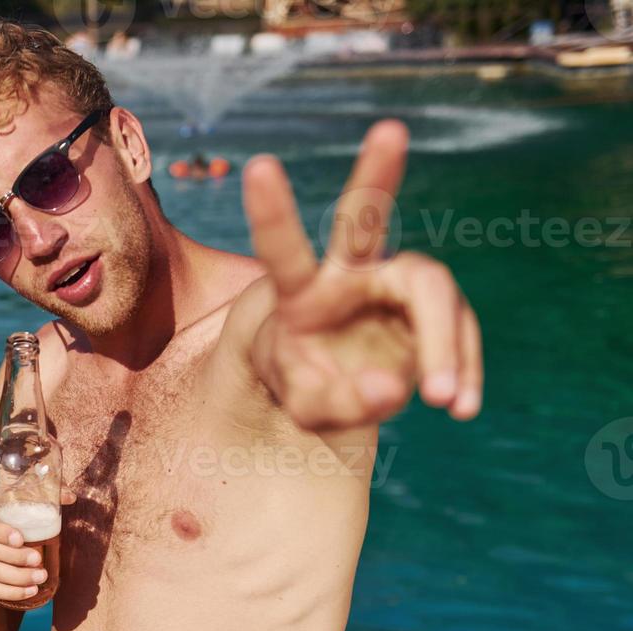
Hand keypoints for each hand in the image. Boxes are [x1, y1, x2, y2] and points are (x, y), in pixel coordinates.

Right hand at [0, 488, 52, 604]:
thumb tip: (72, 496)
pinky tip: (27, 592)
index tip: (21, 539)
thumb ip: (42, 493)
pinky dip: (6, 591)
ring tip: (39, 578)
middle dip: (12, 557)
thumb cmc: (3, 509)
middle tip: (38, 562)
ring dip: (13, 578)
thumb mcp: (16, 497)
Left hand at [243, 120, 482, 430]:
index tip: (258, 165)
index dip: (272, 213)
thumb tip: (392, 387)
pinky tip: (459, 409)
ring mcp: (397, 284)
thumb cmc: (308, 386)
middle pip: (365, 219)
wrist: (340, 387)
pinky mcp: (436, 305)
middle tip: (388, 129)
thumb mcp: (309, 408)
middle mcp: (350, 274)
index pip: (285, 251)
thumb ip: (337, 402)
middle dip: (376, 173)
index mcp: (301, 293)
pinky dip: (463, 369)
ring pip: (433, 291)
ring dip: (443, 347)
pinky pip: (460, 330)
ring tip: (440, 402)